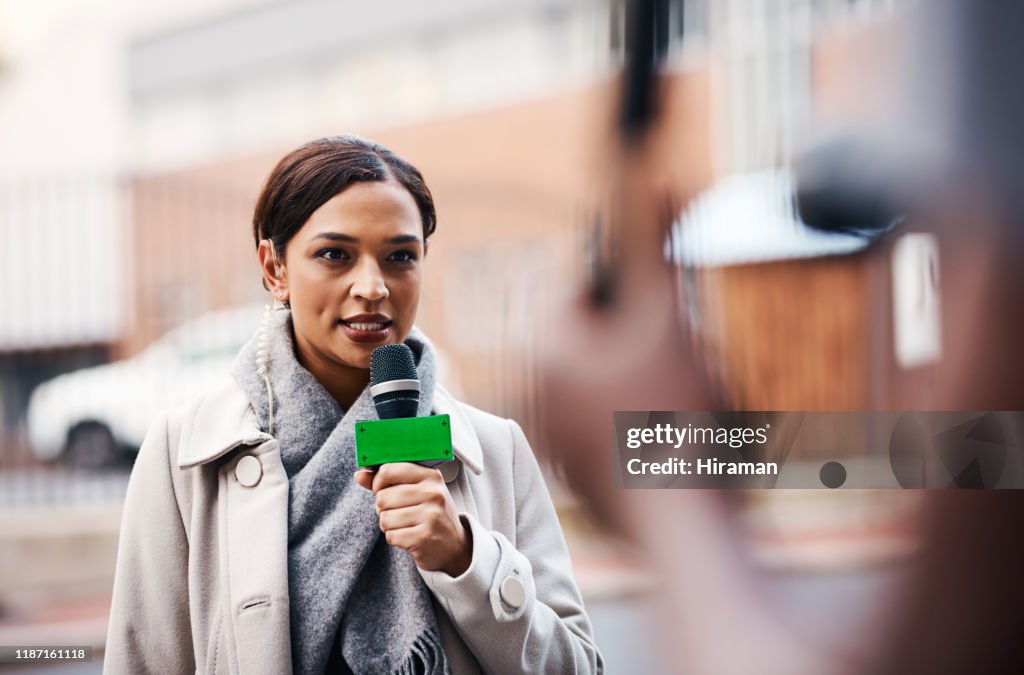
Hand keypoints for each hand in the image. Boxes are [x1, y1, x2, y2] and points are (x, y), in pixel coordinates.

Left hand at [354, 463, 472, 576]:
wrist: (455, 546)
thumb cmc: (431, 513)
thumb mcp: (416, 491)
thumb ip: (387, 481)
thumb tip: (359, 475)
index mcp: (430, 476)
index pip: (388, 471)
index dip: (377, 483)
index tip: (383, 490)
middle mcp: (433, 493)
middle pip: (382, 497)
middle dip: (383, 508)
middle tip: (400, 512)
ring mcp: (430, 516)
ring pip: (384, 518)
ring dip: (389, 525)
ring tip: (406, 525)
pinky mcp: (424, 537)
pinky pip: (391, 536)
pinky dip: (395, 539)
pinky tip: (410, 537)